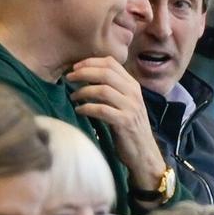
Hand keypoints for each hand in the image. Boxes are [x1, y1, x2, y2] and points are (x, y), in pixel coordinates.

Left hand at [67, 56, 166, 190]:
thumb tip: (86, 76)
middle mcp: (133, 93)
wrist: (144, 152)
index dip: (91, 62)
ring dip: (83, 91)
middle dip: (84, 73)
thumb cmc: (129, 127)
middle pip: (105, 73)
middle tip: (68, 78)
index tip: (75, 67)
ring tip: (72, 96)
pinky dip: (87, 108)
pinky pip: (101, 110)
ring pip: (103, 90)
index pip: (111, 63)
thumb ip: (112, 89)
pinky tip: (79, 110)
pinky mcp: (125, 122)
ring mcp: (130, 107)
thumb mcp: (124, 103)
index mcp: (132, 85)